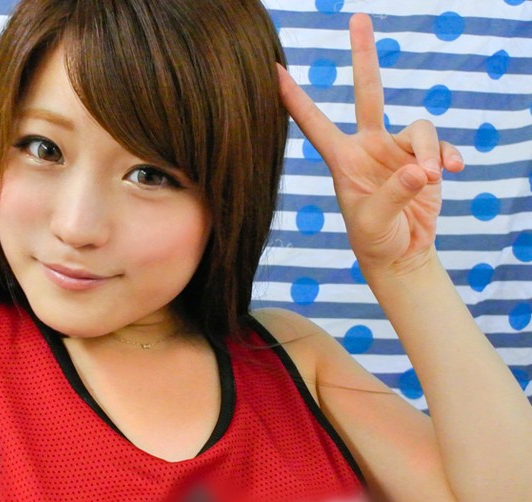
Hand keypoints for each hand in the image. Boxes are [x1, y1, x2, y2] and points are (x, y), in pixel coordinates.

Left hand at [277, 13, 464, 277]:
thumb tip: (420, 168)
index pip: (314, 123)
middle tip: (359, 17)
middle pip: (368, 92)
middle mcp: (368, 146)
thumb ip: (395, 194)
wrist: (401, 254)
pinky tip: (451, 173)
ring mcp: (396, 149)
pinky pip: (440, 144)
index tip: (274, 71)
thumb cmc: (375, 240)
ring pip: (420, 127)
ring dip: (430, 151)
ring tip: (431, 179)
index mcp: (342, 159)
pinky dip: (448, 157)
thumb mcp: (375, 222)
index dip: (294, 98)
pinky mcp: (424, 158)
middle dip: (363, 55)